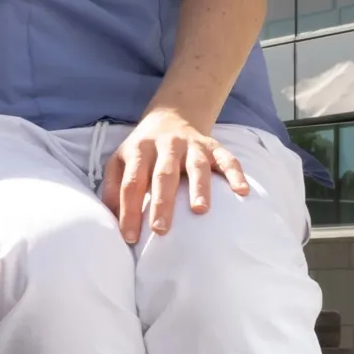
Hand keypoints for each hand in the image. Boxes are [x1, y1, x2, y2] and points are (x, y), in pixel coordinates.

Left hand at [100, 106, 249, 243]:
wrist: (171, 116)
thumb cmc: (143, 151)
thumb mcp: (120, 162)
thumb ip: (113, 189)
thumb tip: (111, 220)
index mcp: (139, 150)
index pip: (132, 182)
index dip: (129, 210)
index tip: (130, 237)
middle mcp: (166, 146)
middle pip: (163, 175)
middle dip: (161, 203)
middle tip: (160, 229)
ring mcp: (192, 145)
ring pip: (196, 166)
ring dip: (199, 188)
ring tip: (200, 211)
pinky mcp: (213, 146)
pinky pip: (227, 159)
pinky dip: (235, 174)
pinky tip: (242, 191)